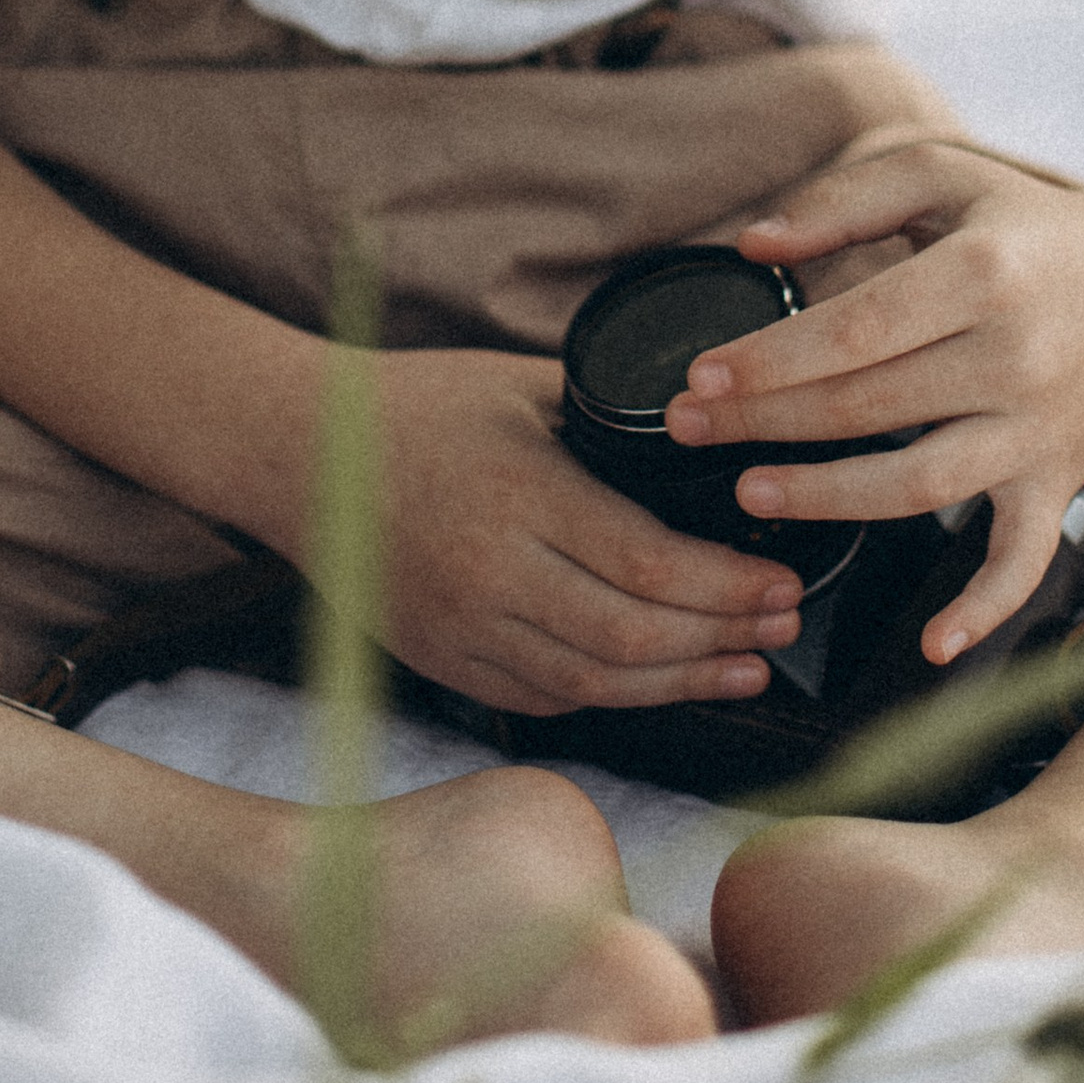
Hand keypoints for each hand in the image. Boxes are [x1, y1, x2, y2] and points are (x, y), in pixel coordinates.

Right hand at [354, 347, 806, 717]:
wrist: (299, 449)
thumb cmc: (419, 402)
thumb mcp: (520, 386)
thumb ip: (609, 416)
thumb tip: (711, 433)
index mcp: (520, 492)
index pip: (649, 563)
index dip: (729, 587)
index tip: (784, 581)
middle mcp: (491, 570)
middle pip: (632, 635)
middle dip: (723, 639)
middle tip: (784, 627)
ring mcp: (462, 626)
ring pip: (592, 682)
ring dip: (680, 684)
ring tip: (743, 668)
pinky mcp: (440, 658)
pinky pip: (540, 696)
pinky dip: (609, 694)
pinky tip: (657, 680)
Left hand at [661, 141, 1083, 663]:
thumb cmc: (1033, 225)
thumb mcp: (945, 178)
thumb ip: (843, 201)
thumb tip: (750, 246)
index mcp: (981, 274)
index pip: (855, 331)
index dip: (770, 360)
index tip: (701, 375)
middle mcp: (1016, 357)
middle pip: (872, 405)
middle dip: (767, 421)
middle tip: (687, 427)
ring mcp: (1041, 429)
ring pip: (924, 484)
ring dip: (831, 497)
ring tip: (753, 491)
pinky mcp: (1062, 480)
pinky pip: (1024, 559)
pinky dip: (986, 609)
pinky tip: (933, 645)